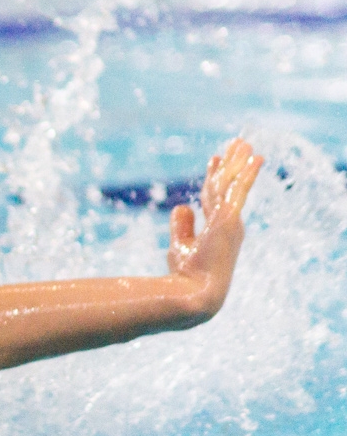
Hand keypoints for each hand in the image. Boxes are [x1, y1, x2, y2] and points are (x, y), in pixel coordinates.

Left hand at [166, 138, 262, 315]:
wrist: (194, 293)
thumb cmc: (186, 277)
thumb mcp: (181, 246)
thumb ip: (182, 226)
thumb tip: (182, 205)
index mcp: (218, 230)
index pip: (214, 197)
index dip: (214, 177)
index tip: (214, 159)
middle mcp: (228, 224)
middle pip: (226, 186)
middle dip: (232, 163)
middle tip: (238, 143)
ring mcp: (230, 221)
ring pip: (231, 183)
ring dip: (238, 161)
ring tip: (243, 142)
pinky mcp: (228, 218)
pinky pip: (237, 189)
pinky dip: (246, 172)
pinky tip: (253, 157)